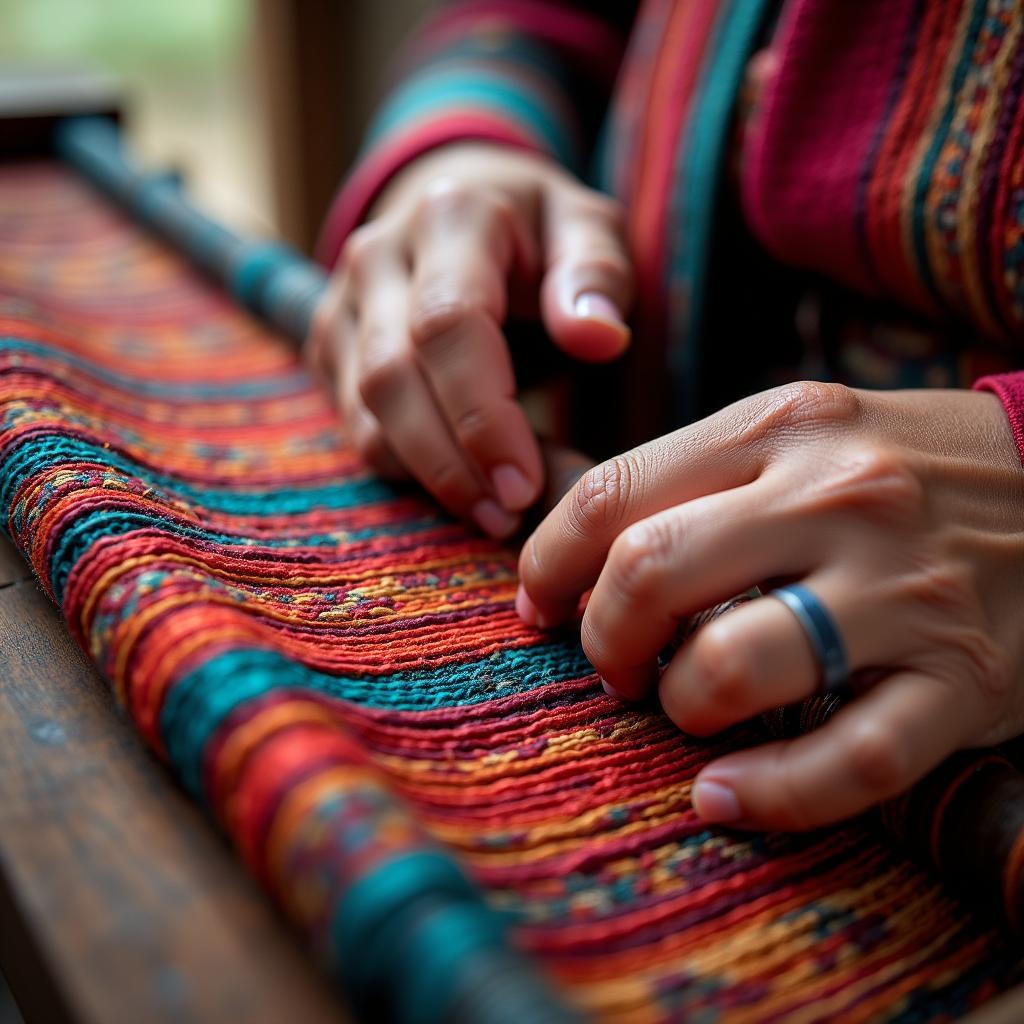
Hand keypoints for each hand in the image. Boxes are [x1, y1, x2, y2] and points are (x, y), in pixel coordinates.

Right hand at [307, 143, 632, 537]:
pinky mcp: (331, 349)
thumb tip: (600, 336)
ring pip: (365, 412)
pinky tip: (462, 488)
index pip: (448, 325)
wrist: (461, 208)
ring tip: (494, 513)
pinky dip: (407, 469)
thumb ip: (598, 275)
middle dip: (450, 461)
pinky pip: (356, 426)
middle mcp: (379, 255)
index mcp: (451, 216)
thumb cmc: (540, 234)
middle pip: (392, 377)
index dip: (482, 414)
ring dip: (428, 476)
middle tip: (510, 514)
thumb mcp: (589, 232)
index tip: (525, 482)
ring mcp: (343, 304)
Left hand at [516, 381, 1023, 829]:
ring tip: (683, 707)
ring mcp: (902, 591)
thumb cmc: (899, 464)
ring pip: (732, 666)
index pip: (613, 495)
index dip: (549, 561)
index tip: (540, 603)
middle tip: (613, 663)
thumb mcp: (799, 430)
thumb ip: (698, 474)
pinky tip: (723, 796)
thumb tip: (575, 549)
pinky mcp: (963, 679)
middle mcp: (836, 497)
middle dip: (602, 639)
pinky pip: (849, 759)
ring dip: (677, 704)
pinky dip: (771, 794)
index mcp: (779, 427)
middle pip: (651, 573)